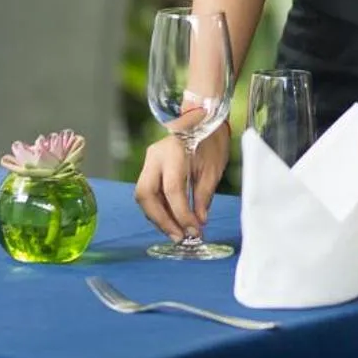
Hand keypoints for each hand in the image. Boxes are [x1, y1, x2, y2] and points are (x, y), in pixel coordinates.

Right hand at [134, 124, 229, 242]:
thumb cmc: (212, 142)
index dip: (182, 214)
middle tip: (179, 237)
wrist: (204, 121)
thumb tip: (198, 222)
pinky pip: (149, 193)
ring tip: (178, 233)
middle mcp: (155, 156)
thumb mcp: (213, 169)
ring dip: (159, 218)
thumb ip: (203, 196)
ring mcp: (149, 161)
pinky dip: (159, 210)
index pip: (172, 190)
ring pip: (143, 196)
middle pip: (146, 195)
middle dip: (161, 220)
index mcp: (173, 152)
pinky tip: (173, 221)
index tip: (194, 231)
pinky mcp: (150, 168)